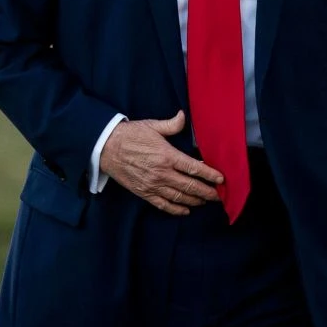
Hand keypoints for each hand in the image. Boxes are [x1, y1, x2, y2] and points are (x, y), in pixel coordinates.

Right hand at [98, 111, 223, 214]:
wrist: (105, 147)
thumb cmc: (129, 135)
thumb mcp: (151, 126)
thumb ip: (171, 124)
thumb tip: (183, 116)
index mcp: (167, 155)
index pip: (194, 168)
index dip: (210, 175)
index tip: (221, 179)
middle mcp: (162, 173)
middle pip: (191, 186)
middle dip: (208, 192)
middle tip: (219, 196)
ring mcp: (153, 185)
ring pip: (180, 197)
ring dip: (196, 200)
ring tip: (206, 201)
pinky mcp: (144, 192)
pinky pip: (164, 205)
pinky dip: (177, 209)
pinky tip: (186, 209)